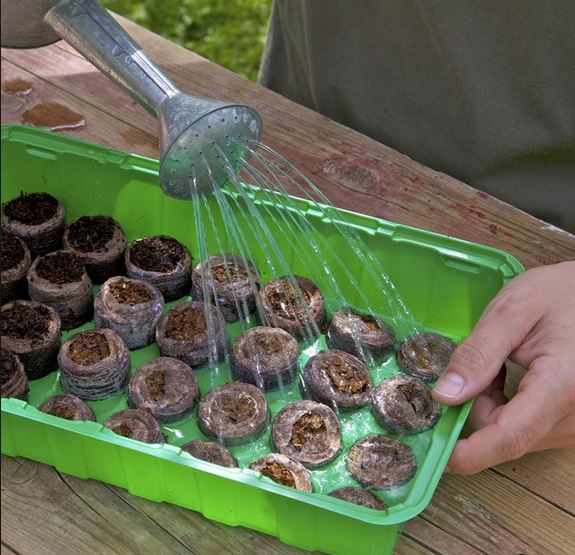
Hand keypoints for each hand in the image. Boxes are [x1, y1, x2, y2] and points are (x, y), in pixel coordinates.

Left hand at [431, 261, 574, 473]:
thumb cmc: (558, 296)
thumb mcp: (511, 313)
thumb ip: (477, 354)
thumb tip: (443, 395)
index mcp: (562, 385)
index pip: (511, 436)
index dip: (470, 452)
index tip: (439, 453)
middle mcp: (574, 415)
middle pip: (504, 435)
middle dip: (476, 406)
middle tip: (481, 364)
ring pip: (512, 434)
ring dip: (491, 405)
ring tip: (502, 365)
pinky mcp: (570, 425)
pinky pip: (524, 429)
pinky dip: (505, 407)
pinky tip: (511, 377)